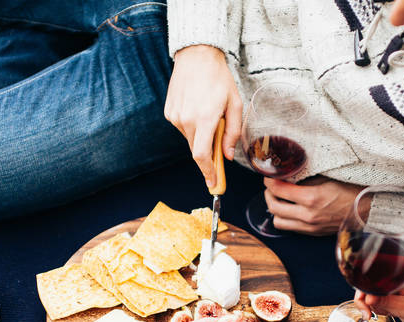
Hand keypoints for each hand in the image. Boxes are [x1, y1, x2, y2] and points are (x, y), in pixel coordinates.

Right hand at [165, 45, 242, 188]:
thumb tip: (227, 155)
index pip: (202, 155)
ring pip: (190, 139)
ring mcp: (175, 116)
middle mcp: (186, 120)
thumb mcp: (234, 104)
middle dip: (208, 156)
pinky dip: (193, 126)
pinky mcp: (169, 112)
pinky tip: (199, 109)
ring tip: (209, 115)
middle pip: (197, 150)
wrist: (196, 57)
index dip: (208, 172)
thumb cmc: (219, 79)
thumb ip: (232, 132)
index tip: (213, 183)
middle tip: (219, 156)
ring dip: (201, 136)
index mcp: (204, 119)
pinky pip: (183, 128)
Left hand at [263, 176, 365, 235]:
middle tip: (271, 186)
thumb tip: (288, 173)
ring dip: (275, 209)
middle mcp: (308, 215)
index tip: (269, 175)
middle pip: (273, 207)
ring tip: (279, 199)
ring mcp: (310, 227)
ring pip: (278, 222)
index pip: (278, 189)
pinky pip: (290, 228)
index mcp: (311, 198)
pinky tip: (290, 209)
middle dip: (268, 194)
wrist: (367, 209)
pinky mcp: (313, 233)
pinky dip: (286, 218)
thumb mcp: (327, 178)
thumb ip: (305, 178)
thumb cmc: (350, 191)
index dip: (269, 180)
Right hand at [354, 273, 403, 321]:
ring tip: (388, 312)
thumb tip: (366, 298)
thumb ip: (385, 302)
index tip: (364, 301)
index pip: (377, 274)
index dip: (366, 286)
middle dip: (366, 298)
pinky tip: (389, 311)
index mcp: (403, 272)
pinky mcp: (392, 291)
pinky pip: (377, 297)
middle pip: (370, 282)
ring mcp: (394, 283)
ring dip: (374, 305)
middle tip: (367, 313)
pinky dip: (379, 306)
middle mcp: (397, 275)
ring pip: (371, 291)